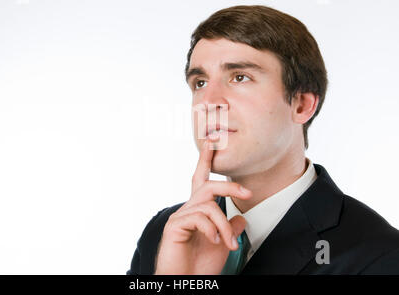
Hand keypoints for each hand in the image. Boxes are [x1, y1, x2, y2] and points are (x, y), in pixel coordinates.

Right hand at [154, 138, 252, 274]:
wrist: (185, 282)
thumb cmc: (200, 266)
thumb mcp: (224, 244)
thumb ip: (232, 229)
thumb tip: (242, 217)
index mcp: (198, 212)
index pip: (201, 181)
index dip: (206, 161)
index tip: (211, 142)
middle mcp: (188, 210)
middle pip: (208, 186)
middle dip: (229, 185)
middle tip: (248, 192)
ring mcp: (180, 217)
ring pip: (209, 205)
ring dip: (225, 226)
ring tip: (229, 244)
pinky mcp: (174, 226)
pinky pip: (199, 217)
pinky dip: (213, 230)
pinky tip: (215, 242)